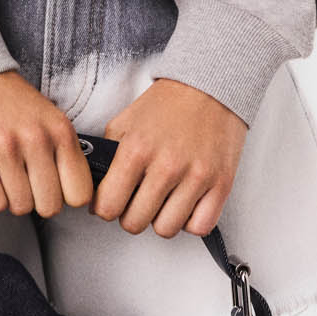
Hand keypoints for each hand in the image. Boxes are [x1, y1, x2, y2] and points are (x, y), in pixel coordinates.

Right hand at [0, 70, 93, 218]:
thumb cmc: (10, 102)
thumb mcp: (49, 118)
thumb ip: (64, 152)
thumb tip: (73, 193)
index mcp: (60, 131)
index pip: (80, 193)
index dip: (67, 198)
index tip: (57, 191)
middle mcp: (36, 140)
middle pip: (49, 206)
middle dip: (38, 201)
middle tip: (27, 184)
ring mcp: (5, 149)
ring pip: (21, 207)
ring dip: (12, 198)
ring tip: (6, 177)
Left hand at [90, 78, 247, 238]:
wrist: (210, 86)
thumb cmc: (166, 105)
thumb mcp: (125, 122)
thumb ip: (107, 155)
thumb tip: (95, 189)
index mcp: (136, 149)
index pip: (108, 206)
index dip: (105, 208)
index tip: (111, 202)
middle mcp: (166, 166)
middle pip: (135, 223)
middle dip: (131, 214)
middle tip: (137, 200)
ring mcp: (196, 177)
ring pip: (166, 229)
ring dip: (160, 219)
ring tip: (162, 200)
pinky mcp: (221, 184)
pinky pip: (199, 227)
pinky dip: (190, 221)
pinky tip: (185, 203)